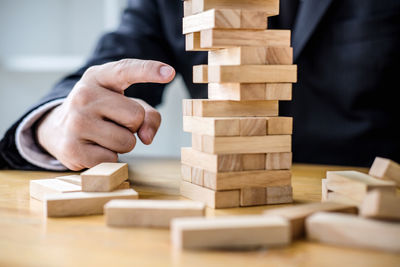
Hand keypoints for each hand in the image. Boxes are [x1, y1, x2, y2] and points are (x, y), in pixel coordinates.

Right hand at [36, 59, 174, 169]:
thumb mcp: (124, 103)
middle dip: (133, 125)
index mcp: (98, 77)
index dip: (149, 70)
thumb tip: (146, 138)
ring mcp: (75, 122)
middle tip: (114, 122)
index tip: (170, 73)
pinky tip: (93, 148)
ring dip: (123, 143)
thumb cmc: (101, 112)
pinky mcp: (72, 149)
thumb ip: (148, 115)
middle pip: (136, 117)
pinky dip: (109, 157)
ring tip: (104, 135)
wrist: (58, 128)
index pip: (126, 70)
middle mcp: (84, 95)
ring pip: (127, 142)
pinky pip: (112, 159)